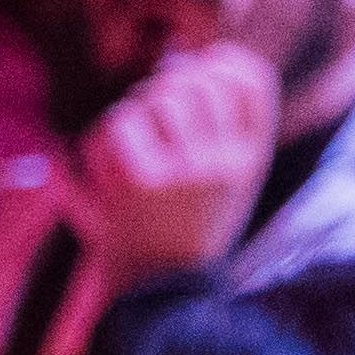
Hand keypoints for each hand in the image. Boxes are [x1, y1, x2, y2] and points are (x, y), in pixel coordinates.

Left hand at [80, 43, 277, 285]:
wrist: (157, 294)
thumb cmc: (183, 228)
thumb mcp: (222, 180)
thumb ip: (218, 127)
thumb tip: (184, 60)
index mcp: (249, 161)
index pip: (250, 82)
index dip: (221, 61)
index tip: (201, 63)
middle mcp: (226, 164)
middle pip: (196, 82)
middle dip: (165, 85)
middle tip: (153, 111)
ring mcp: (188, 171)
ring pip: (154, 99)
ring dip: (134, 113)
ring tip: (132, 148)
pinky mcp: (146, 180)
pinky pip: (117, 126)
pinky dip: (103, 143)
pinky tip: (109, 174)